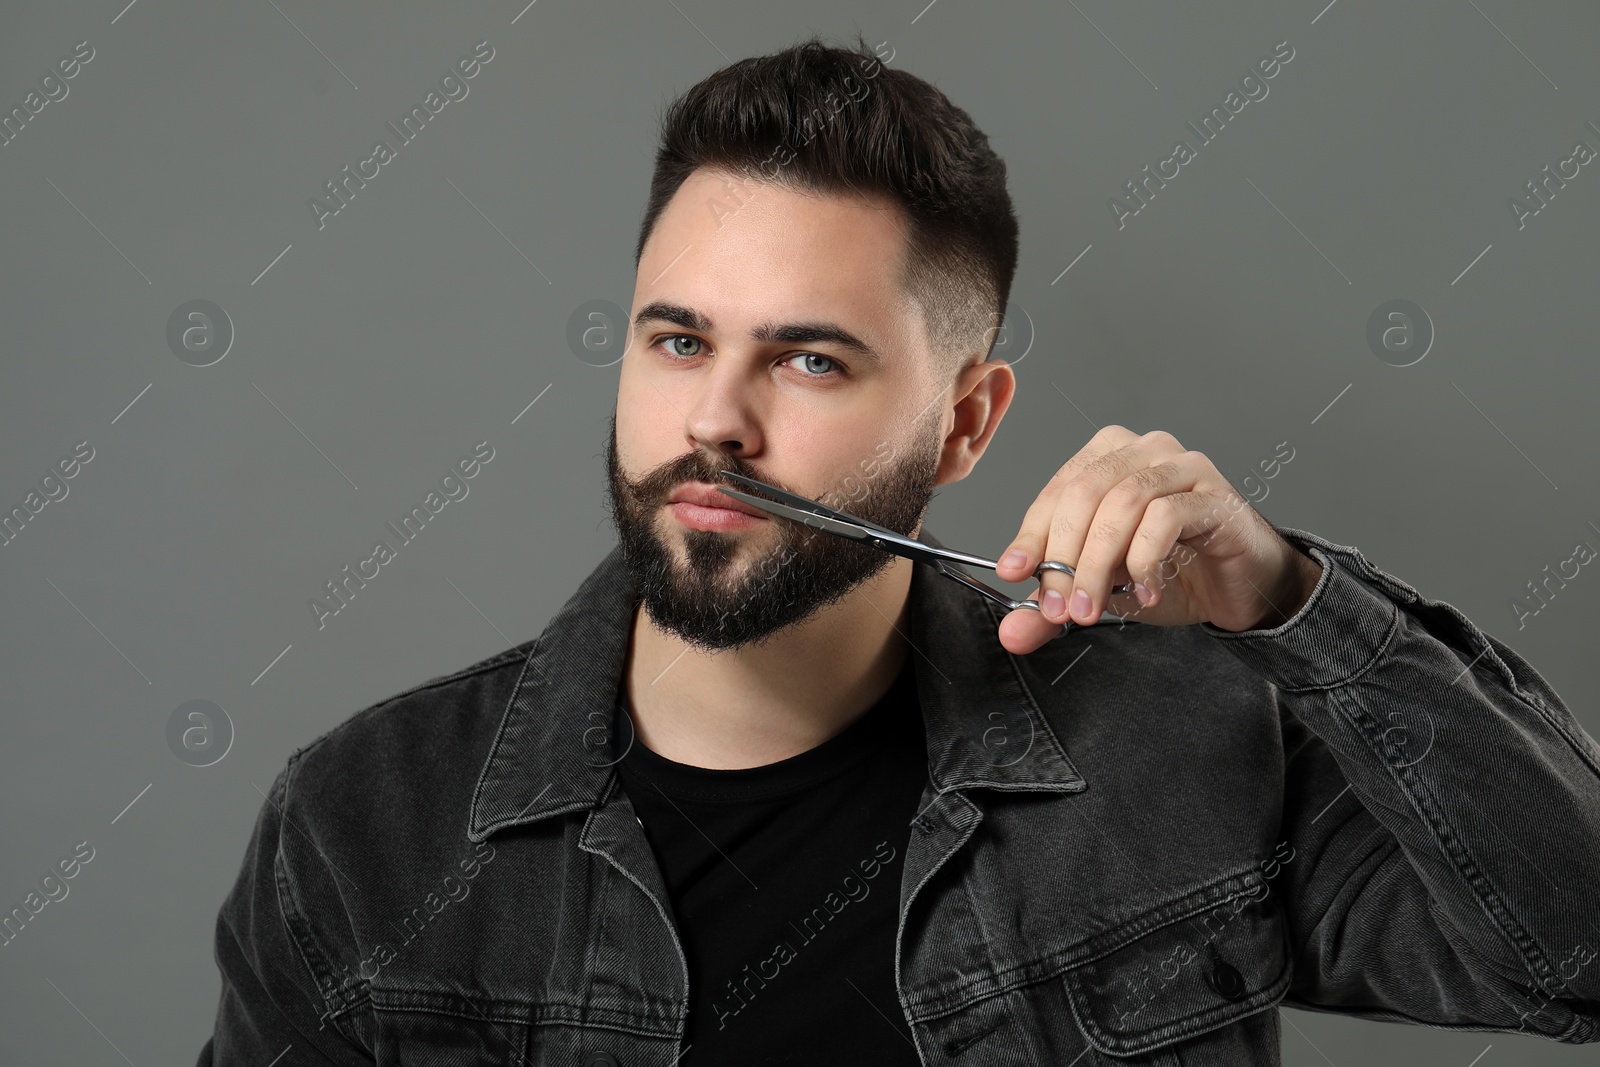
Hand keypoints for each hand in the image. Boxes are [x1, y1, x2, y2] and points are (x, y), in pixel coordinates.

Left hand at [993, 426, 1322, 654]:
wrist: (1243, 591)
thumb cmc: (1175, 575)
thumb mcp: (1102, 594)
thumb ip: (1055, 607)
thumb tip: (1012, 631)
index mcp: (1107, 458)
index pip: (1057, 491)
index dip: (1030, 534)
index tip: (1013, 573)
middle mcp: (1144, 450)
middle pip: (1085, 493)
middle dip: (1064, 556)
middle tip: (1059, 607)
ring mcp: (1184, 467)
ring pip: (1122, 503)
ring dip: (1099, 564)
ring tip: (1093, 608)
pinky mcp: (1216, 496)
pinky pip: (1166, 517)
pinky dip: (1145, 561)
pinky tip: (1145, 593)